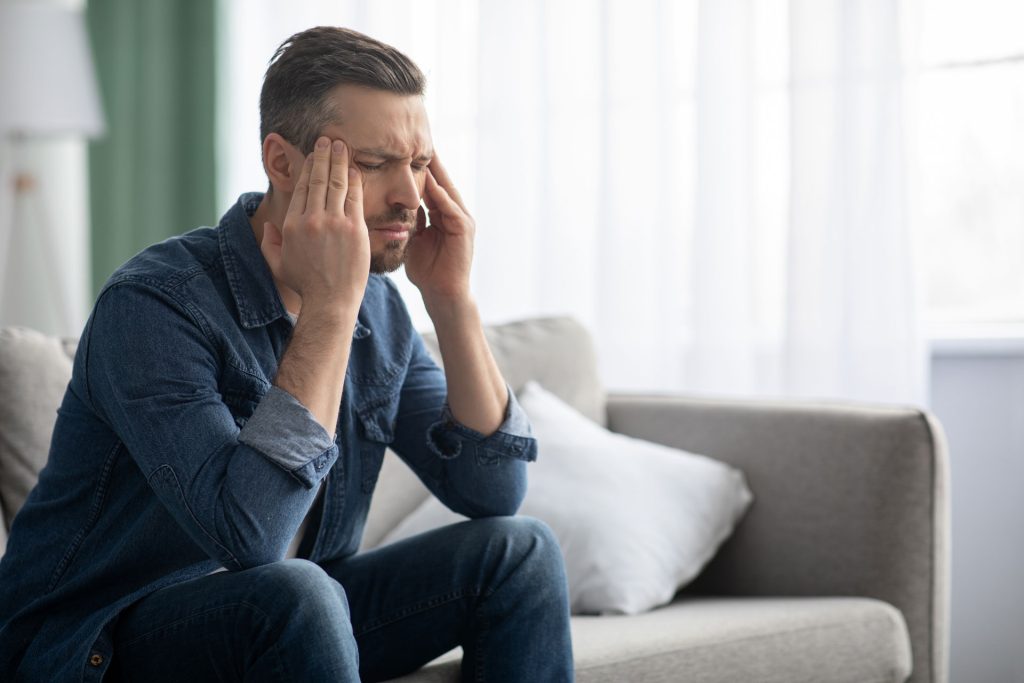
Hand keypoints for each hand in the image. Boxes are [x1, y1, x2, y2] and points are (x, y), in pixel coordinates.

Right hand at [260, 137, 369, 310]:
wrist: (331, 302)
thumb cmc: (306, 285)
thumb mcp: (279, 264)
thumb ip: (269, 243)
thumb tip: (270, 225)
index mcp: (292, 225)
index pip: (302, 188)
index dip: (308, 167)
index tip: (313, 155)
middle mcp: (312, 220)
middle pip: (318, 179)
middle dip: (323, 155)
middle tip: (328, 139)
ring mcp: (334, 223)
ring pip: (337, 183)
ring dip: (339, 160)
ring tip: (342, 145)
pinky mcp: (355, 229)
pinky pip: (355, 197)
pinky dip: (355, 180)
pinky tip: (355, 168)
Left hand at [405, 152, 475, 303]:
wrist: (442, 295)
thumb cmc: (427, 272)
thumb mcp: (414, 240)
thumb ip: (410, 222)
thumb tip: (395, 207)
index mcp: (442, 215)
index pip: (431, 185)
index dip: (420, 169)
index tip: (406, 150)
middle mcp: (454, 214)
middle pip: (441, 182)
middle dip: (431, 162)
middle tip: (418, 139)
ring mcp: (462, 220)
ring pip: (447, 190)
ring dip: (436, 172)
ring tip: (425, 152)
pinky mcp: (464, 230)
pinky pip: (450, 208)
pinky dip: (440, 195)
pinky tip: (430, 182)